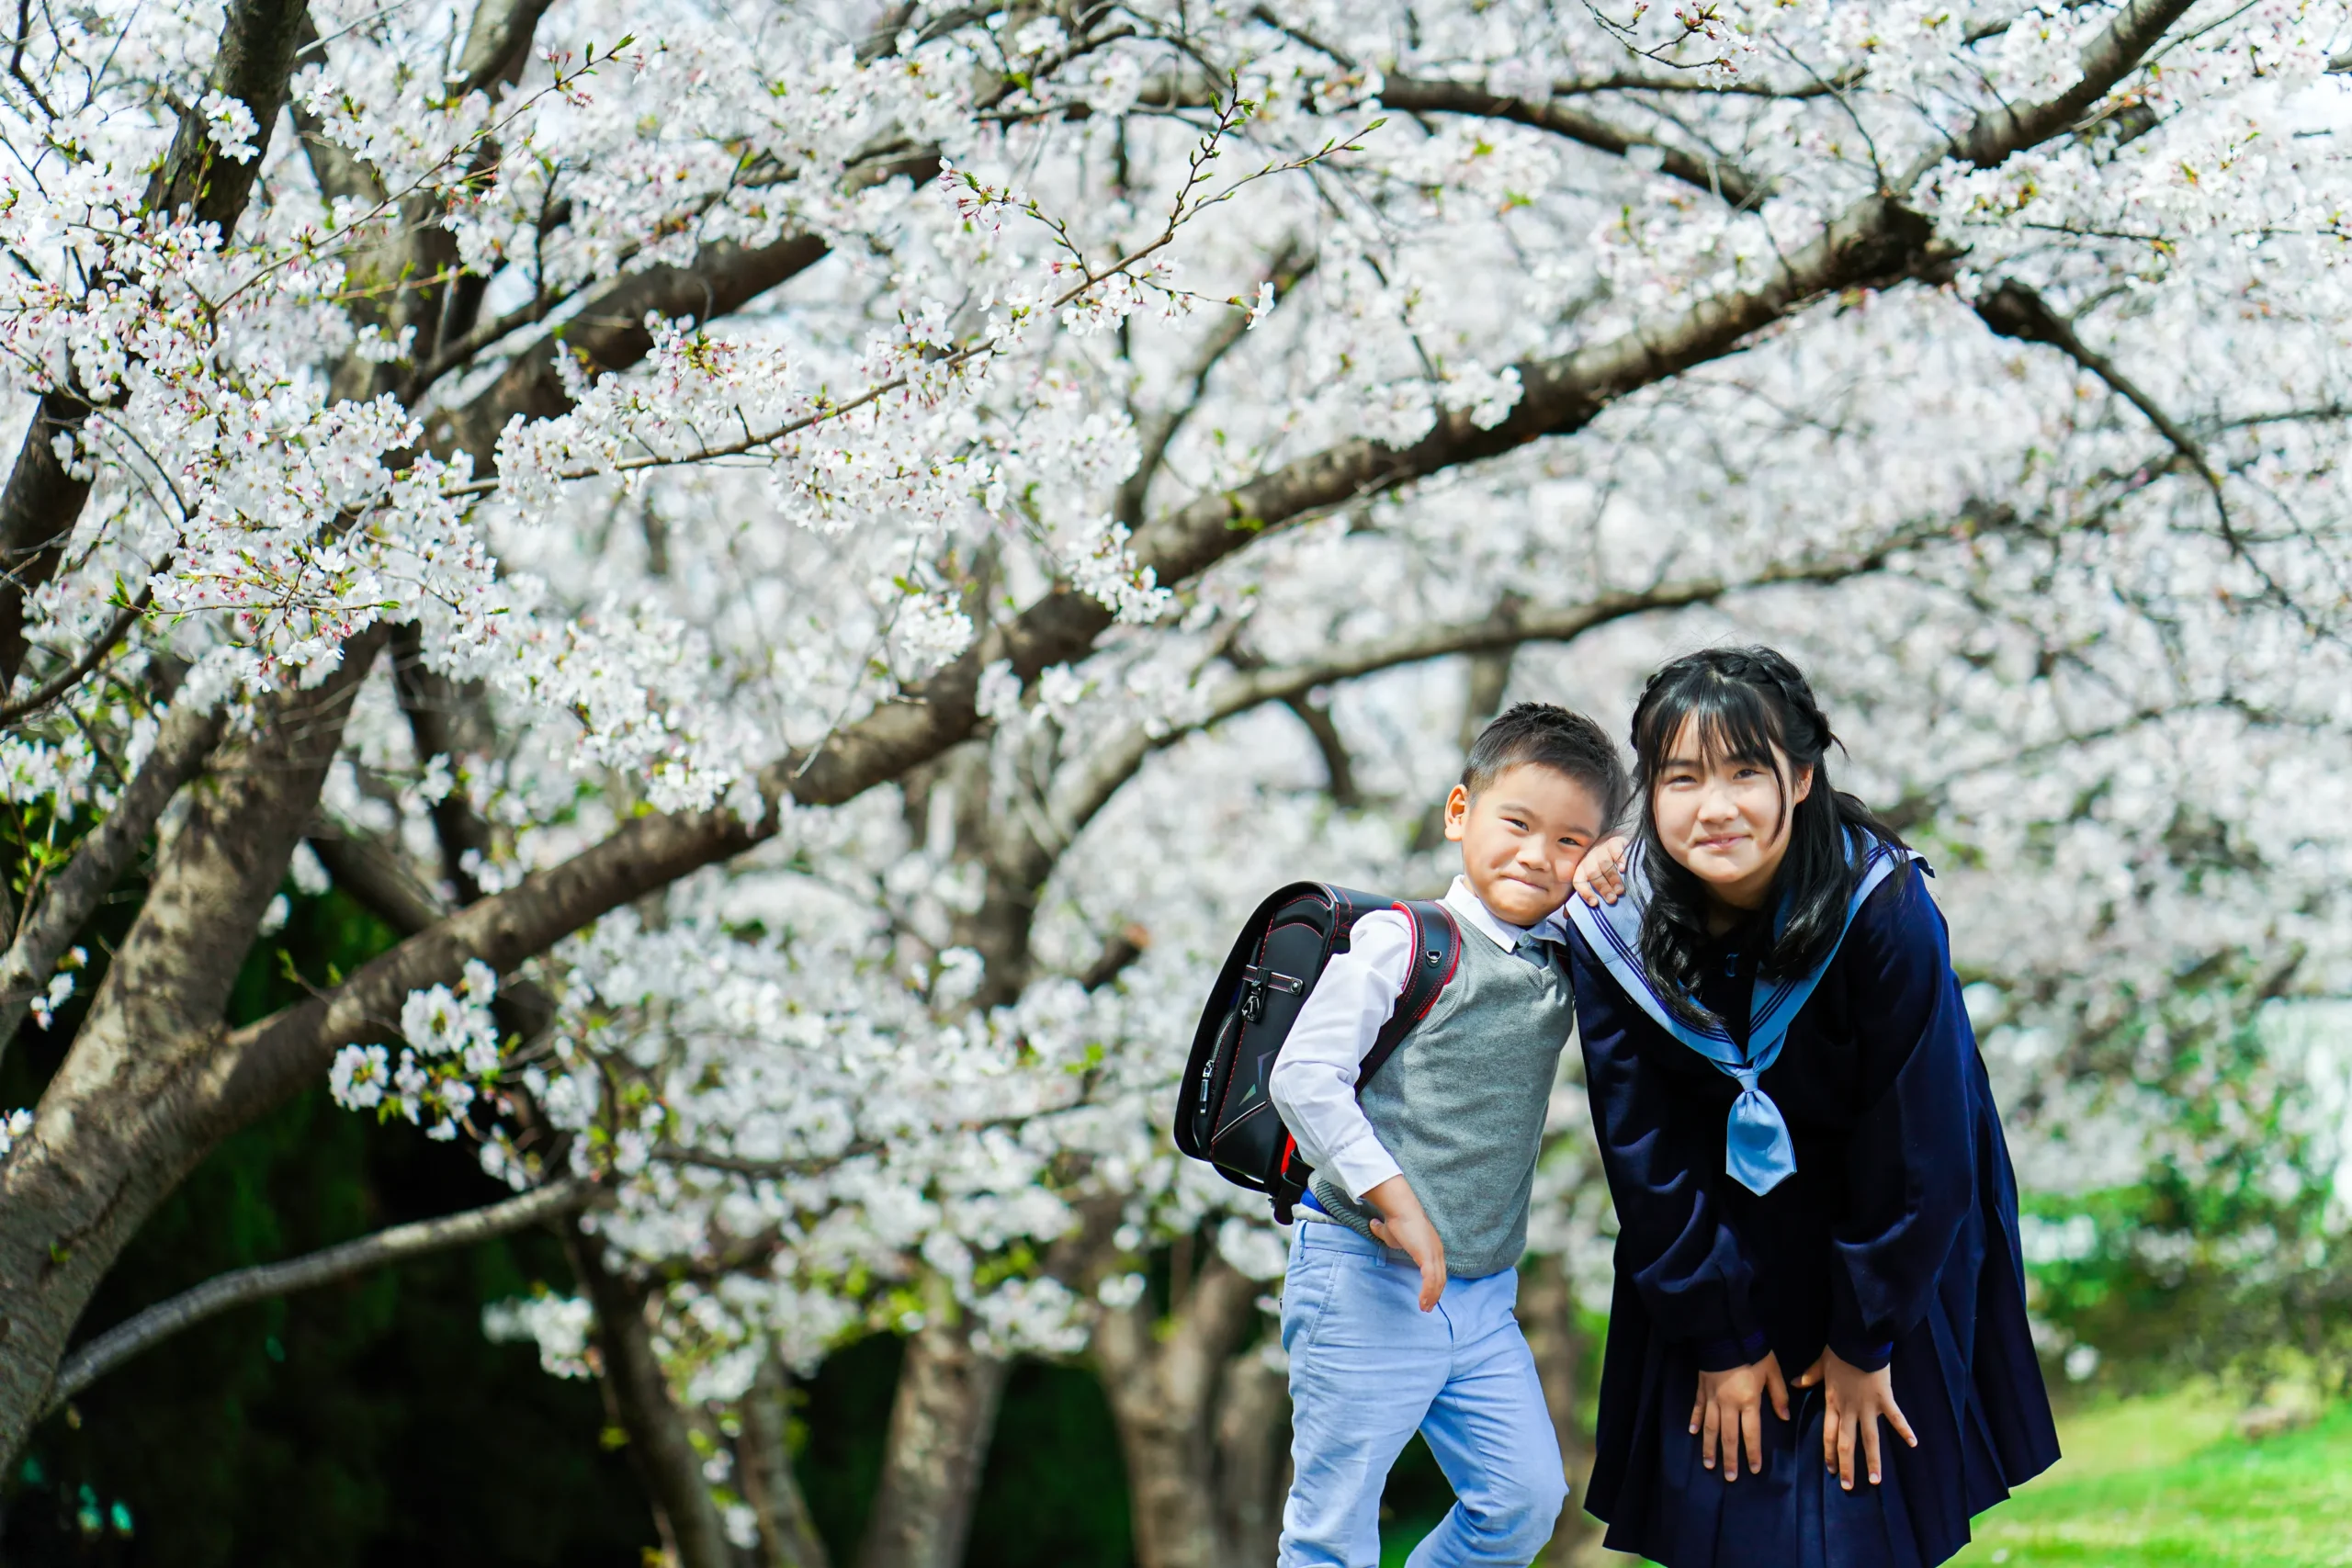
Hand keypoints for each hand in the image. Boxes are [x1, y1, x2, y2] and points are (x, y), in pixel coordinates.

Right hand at [1362, 1174, 1445, 1310]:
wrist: (1400, 1210)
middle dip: (1435, 1294)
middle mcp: (1437, 1251)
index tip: (1429, 1295)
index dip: (1434, 1284)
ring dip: (1432, 1296)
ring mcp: (1435, 1254)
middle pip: (1441, 1278)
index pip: (1437, 1269)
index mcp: (1431, 1246)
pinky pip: (1431, 1280)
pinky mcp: (1428, 1257)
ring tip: (1425, 1308)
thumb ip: (1382, 1231)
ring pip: (1438, 1281)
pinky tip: (1422, 1302)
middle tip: (1428, 1307)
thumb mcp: (1389, 1231)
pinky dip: (1428, 1292)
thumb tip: (1373, 1225)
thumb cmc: (1396, 1219)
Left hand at [1572, 835, 1631, 905]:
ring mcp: (1602, 849)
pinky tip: (1623, 869)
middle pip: (1593, 874)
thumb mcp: (1587, 879)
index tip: (1594, 904)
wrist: (1608, 841)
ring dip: (1613, 878)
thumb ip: (1579, 896)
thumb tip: (1566, 916)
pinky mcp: (1615, 842)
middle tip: (1612, 900)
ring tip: (1620, 890)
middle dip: (1603, 888)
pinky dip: (1620, 859)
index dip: (1585, 893)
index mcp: (1581, 870)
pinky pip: (1616, 850)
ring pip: (1605, 864)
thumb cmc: (1597, 866)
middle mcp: (1589, 859)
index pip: (1578, 882)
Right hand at [1688, 1351, 1787, 1481]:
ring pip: (1709, 1427)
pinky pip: (1697, 1408)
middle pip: (1728, 1436)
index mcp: (1748, 1401)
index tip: (1754, 1470)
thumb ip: (1778, 1396)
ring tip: (1709, 1464)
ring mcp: (1712, 1398)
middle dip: (1730, 1458)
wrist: (1725, 1333)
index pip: (1751, 1433)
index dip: (1753, 1453)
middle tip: (1729, 1477)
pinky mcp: (1702, 1389)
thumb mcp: (1772, 1371)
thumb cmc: (1752, 1352)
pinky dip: (1694, 1420)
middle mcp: (1728, 1405)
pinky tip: (1692, 1432)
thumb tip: (1784, 1418)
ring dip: (1709, 1447)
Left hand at [1809, 1347, 1917, 1488]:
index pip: (1830, 1434)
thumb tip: (1796, 1383)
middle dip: (1847, 1466)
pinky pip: (1896, 1417)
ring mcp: (1868, 1406)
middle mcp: (1849, 1410)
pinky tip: (1914, 1444)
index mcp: (1833, 1403)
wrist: (1856, 1340)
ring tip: (1875, 1480)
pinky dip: (1905, 1430)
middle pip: (1847, 1443)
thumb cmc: (1838, 1351)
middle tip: (1848, 1486)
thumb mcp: (1819, 1364)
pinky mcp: (1885, 1399)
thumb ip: (1809, 1377)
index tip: (1831, 1470)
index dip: (1830, 1453)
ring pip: (1869, 1438)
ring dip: (1872, 1460)